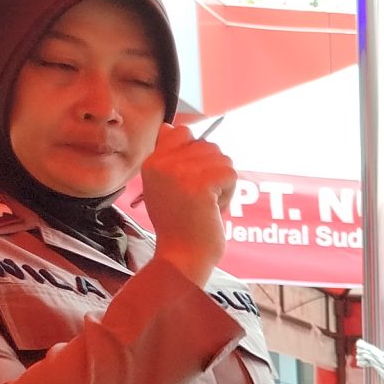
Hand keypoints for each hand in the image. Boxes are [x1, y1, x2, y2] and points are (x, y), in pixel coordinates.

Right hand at [139, 122, 236, 285]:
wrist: (181, 256)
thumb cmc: (180, 226)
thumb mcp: (164, 186)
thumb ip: (170, 158)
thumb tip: (173, 127)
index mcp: (152, 162)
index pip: (180, 131)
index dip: (197, 152)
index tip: (193, 179)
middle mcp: (162, 163)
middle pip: (208, 145)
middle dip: (214, 172)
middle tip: (202, 198)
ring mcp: (180, 171)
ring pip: (222, 158)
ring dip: (223, 184)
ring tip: (207, 204)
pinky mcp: (199, 183)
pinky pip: (231, 174)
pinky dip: (229, 194)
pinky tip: (214, 209)